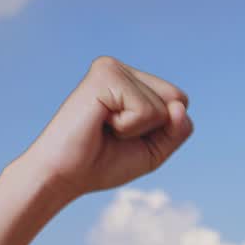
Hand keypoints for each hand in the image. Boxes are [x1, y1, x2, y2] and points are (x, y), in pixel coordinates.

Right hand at [14, 56, 193, 204]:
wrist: (64, 176)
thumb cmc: (103, 163)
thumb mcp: (153, 151)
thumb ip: (177, 130)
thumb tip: (180, 106)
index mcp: (133, 81)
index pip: (180, 101)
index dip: (163, 131)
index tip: (127, 137)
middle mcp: (123, 69)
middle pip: (178, 100)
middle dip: (154, 129)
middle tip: (115, 134)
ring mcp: (112, 68)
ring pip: (163, 106)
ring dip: (138, 130)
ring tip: (105, 128)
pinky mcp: (104, 75)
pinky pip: (145, 110)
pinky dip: (128, 127)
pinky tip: (101, 123)